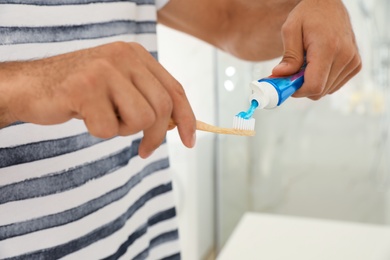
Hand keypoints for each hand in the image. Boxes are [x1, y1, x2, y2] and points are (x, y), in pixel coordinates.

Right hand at [0, 42, 195, 157]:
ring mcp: (104, 70)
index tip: (190, 141)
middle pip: (162, 107)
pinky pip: (109, 128)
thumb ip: (148, 99)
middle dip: (156, 136)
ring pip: (140, 119)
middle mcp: (124, 56)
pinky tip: (83, 116)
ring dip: (122, 130)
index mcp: (136, 55)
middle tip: (143, 150)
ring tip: (102, 117)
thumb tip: (178, 125)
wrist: (32, 86)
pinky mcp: (85, 87)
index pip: (175, 89)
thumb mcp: (120, 89)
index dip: (187, 118)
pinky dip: (99, 132)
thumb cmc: (81, 93)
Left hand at [272, 0, 361, 99]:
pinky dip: (323, 80)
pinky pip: (334, 85)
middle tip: (293, 72)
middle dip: (302, 86)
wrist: (328, 4)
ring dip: (313, 82)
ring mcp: (353, 61)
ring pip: (326, 90)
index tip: (286, 84)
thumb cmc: (309, 14)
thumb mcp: (291, 29)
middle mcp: (345, 56)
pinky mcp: (355, 65)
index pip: (314, 86)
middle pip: (319, 91)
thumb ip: (288, 56)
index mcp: (328, 48)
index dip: (297, 91)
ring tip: (306, 63)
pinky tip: (317, 65)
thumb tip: (280, 75)